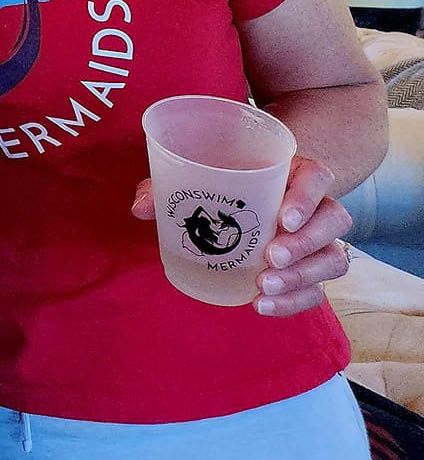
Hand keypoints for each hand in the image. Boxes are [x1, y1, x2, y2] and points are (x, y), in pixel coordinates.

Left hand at [132, 155, 353, 317]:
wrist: (248, 204)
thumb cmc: (222, 185)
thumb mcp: (195, 179)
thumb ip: (168, 187)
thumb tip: (142, 207)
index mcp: (292, 173)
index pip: (317, 176)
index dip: (308, 196)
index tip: (284, 217)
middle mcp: (315, 205)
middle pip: (333, 220)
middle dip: (305, 244)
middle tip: (269, 258)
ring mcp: (318, 239)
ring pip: (334, 257)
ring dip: (303, 276)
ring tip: (263, 286)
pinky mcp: (312, 269)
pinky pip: (318, 289)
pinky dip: (295, 301)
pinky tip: (262, 304)